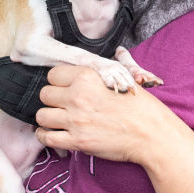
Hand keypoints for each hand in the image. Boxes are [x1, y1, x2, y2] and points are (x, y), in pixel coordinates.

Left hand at [35, 64, 171, 164]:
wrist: (152, 134)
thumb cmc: (142, 106)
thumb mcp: (126, 77)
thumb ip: (113, 65)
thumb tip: (119, 50)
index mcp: (87, 77)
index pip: (53, 75)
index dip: (58, 82)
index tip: (64, 89)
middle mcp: (78, 96)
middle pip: (44, 95)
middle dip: (51, 100)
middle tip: (61, 106)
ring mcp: (75, 120)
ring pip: (41, 116)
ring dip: (48, 119)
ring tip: (56, 121)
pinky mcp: (77, 141)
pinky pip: (46, 138)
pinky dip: (46, 136)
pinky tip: (52, 134)